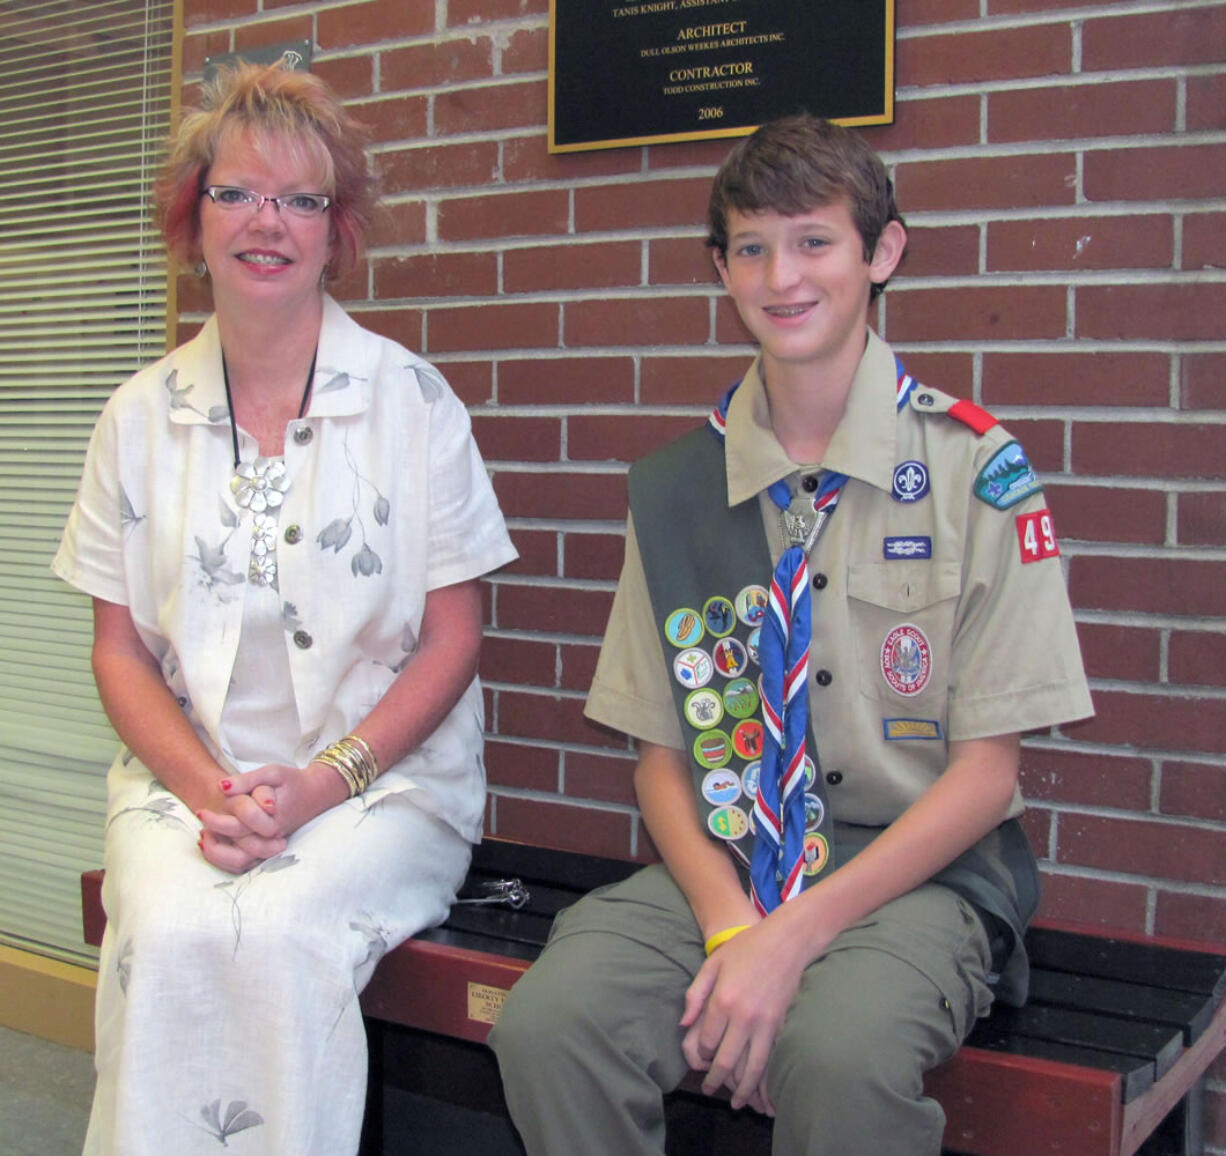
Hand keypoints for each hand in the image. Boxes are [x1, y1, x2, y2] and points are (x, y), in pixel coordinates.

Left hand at [197, 761, 347, 872]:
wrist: (316, 794)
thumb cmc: (292, 782)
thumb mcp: (272, 772)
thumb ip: (248, 780)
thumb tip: (222, 787)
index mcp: (273, 816)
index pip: (241, 824)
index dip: (218, 820)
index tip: (201, 810)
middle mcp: (272, 834)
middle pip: (238, 842)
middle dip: (215, 832)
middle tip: (199, 818)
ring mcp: (271, 844)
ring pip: (241, 860)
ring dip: (218, 852)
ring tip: (202, 837)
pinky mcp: (269, 848)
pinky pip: (244, 862)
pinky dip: (225, 858)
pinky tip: (212, 843)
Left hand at [679, 915, 809, 1113]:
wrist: (787, 941)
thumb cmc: (746, 948)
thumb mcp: (713, 963)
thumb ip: (695, 994)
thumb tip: (684, 1024)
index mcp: (723, 1001)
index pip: (707, 1042)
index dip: (700, 1055)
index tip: (699, 1060)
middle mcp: (743, 1017)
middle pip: (727, 1061)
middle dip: (717, 1081)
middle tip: (710, 1091)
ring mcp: (765, 1023)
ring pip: (752, 1068)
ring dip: (743, 1090)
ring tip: (738, 1105)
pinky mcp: (782, 1026)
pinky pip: (771, 1060)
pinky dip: (767, 1080)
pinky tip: (763, 1093)